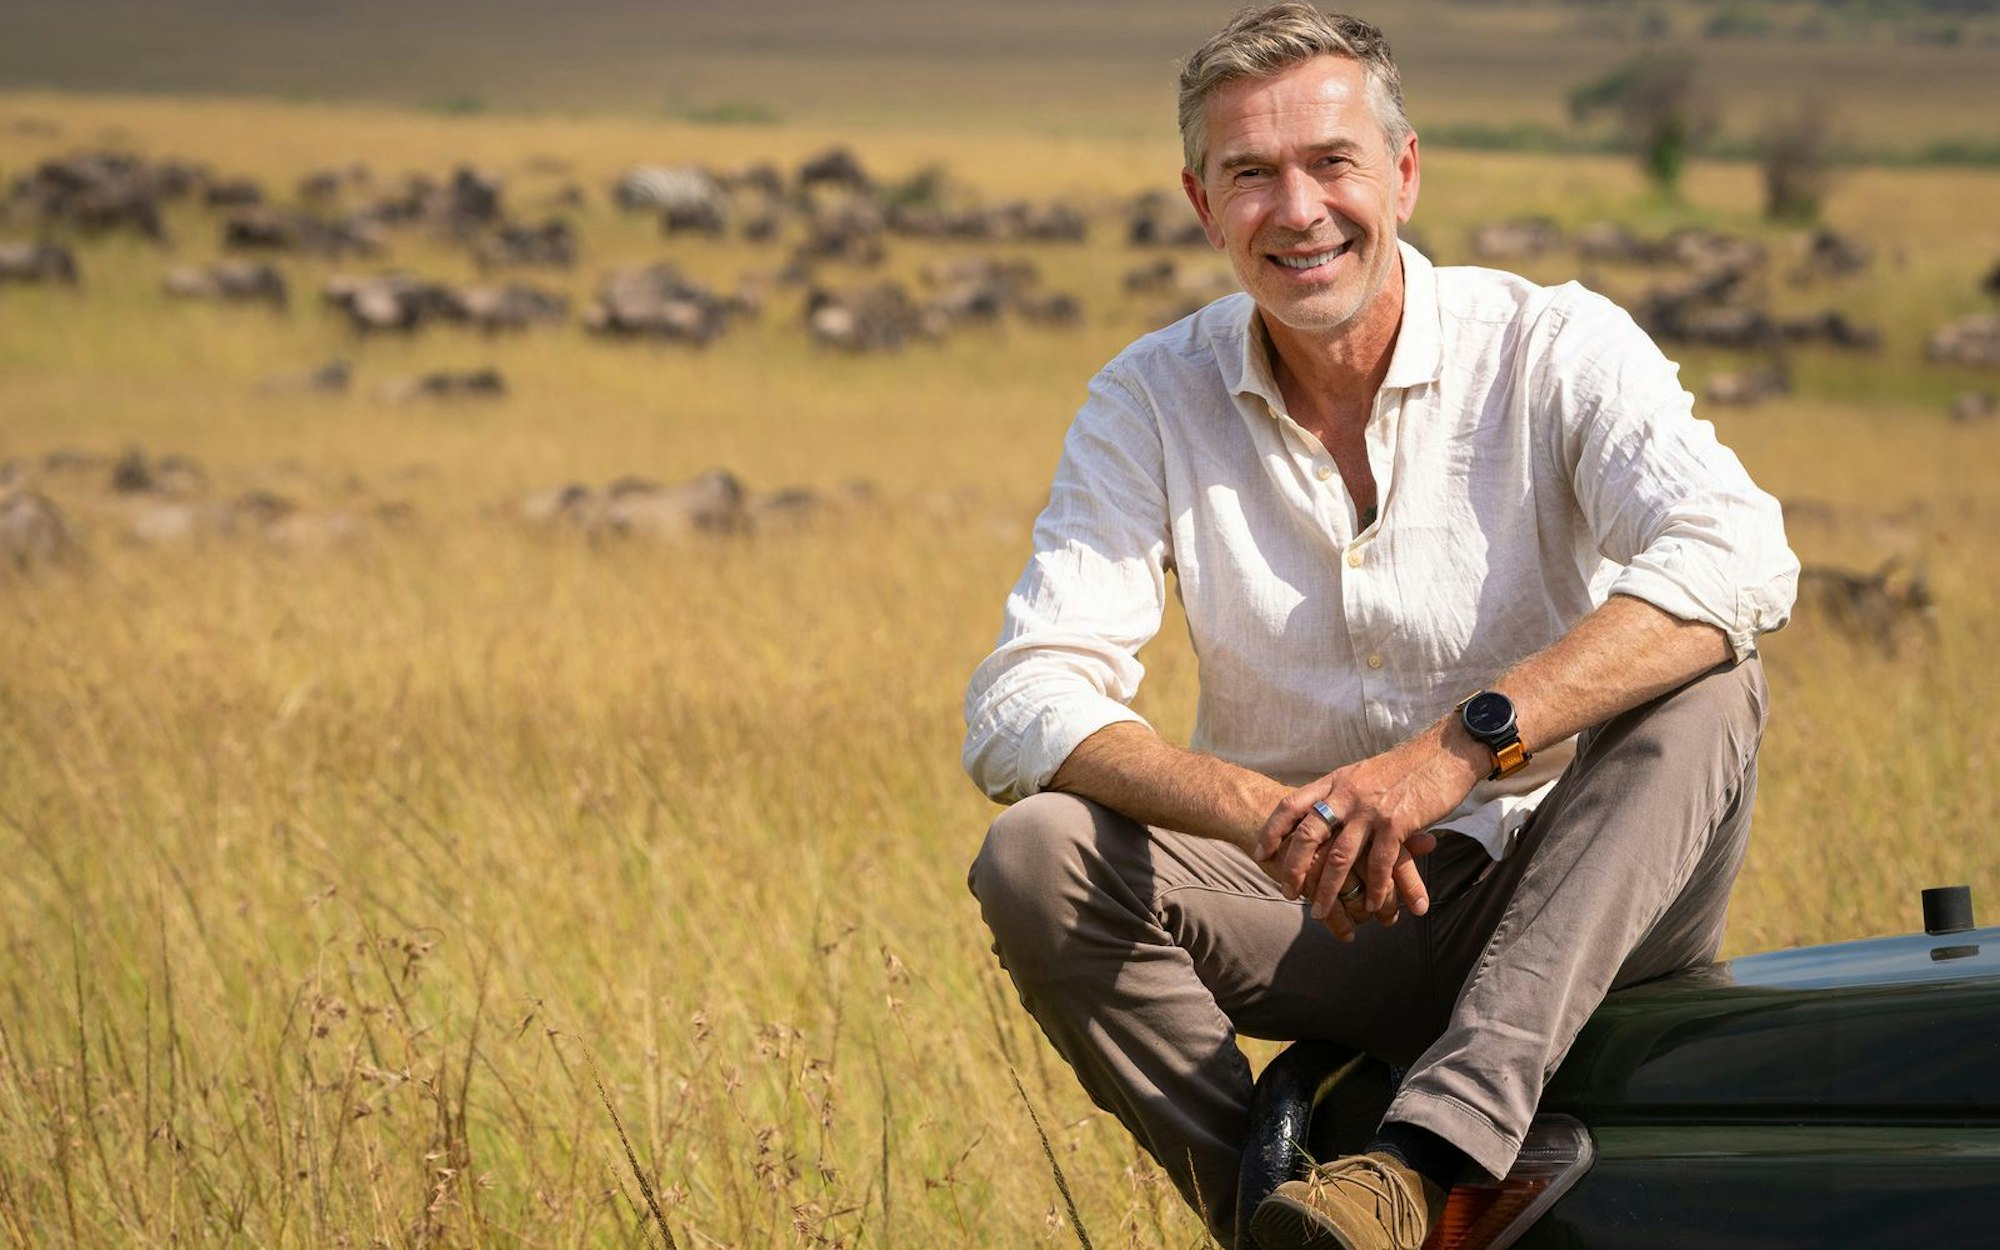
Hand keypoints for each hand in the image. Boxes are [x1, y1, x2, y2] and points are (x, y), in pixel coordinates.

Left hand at [1253, 720, 1487, 938]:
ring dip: (1328, 889)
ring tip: (1319, 912)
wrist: (1444, 753)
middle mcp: (1347, 794)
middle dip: (1293, 868)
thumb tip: (1322, 814)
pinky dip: (1375, 889)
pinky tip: (1373, 906)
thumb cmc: (1404, 768)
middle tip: (1286, 891)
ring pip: (1340, 857)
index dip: (1271, 830)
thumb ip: (1341, 793)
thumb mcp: (1362, 774)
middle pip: (1308, 835)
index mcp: (1334, 781)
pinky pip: (1380, 864)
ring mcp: (1371, 810)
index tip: (1260, 854)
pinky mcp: (1398, 823)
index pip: (1290, 805)